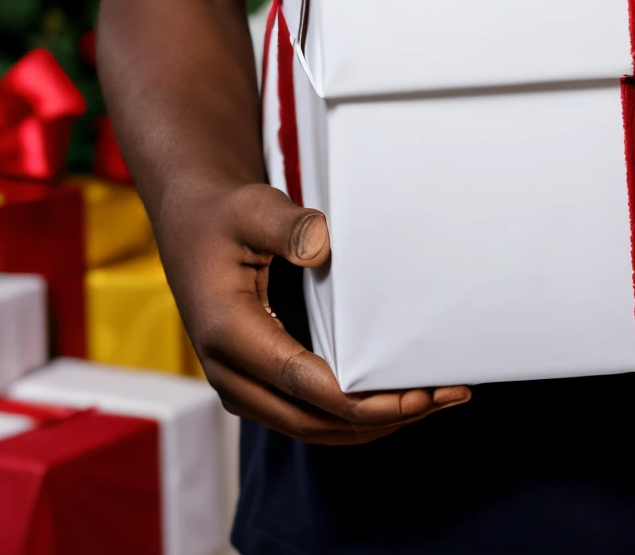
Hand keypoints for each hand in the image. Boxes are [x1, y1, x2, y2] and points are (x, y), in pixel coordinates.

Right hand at [159, 181, 470, 442]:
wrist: (192, 224)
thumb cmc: (224, 215)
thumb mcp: (252, 207)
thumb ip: (286, 225)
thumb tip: (321, 247)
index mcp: (227, 333)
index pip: (301, 383)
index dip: (360, 398)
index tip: (413, 394)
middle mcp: (230, 373)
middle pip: (314, 420)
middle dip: (381, 416)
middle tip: (442, 397)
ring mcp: (242, 385)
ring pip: (313, 426)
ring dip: (373, 421)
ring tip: (433, 401)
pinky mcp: (256, 384)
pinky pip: (308, 414)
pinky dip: (353, 414)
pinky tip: (395, 398)